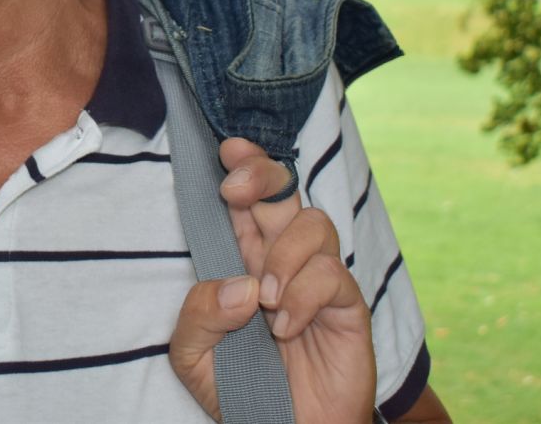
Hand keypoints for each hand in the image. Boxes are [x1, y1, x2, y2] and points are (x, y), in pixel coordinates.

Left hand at [168, 138, 375, 422]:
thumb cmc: (238, 388)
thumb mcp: (194, 355)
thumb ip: (199, 316)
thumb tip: (241, 285)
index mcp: (244, 259)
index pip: (247, 199)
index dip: (244, 165)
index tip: (226, 152)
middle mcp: (283, 260)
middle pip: (284, 192)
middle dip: (261, 175)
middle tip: (234, 190)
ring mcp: (318, 281)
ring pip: (314, 224)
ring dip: (283, 254)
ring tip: (265, 302)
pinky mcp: (346, 308)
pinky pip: (332, 276)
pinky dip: (304, 297)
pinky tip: (287, 329)